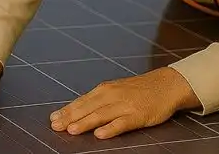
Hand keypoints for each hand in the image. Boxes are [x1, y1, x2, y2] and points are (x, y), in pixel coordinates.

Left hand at [49, 67, 198, 138]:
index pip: (81, 101)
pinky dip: (110, 128)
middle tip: (55, 126)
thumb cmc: (138, 89)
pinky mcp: (138, 115)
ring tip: (71, 130)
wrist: (165, 84)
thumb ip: (98, 100)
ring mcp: (124, 105)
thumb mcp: (115, 90)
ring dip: (84, 122)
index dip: (66, 110)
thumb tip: (78, 110)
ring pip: (100, 115)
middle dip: (70, 117)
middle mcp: (111, 95)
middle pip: (87, 107)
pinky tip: (99, 134)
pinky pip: (122, 123)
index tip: (52, 118)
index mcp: (104, 90)